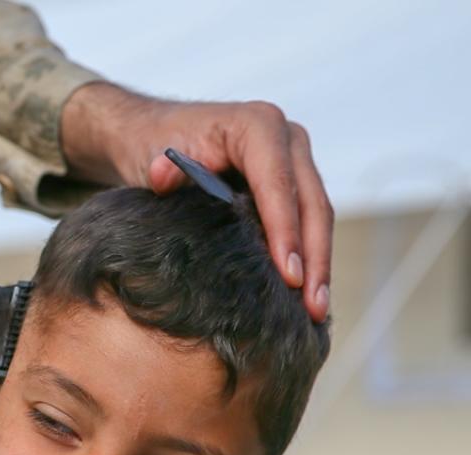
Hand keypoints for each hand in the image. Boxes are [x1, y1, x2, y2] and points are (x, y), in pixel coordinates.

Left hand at [61, 83, 332, 321]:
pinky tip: (308, 298)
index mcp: (257, 125)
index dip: (285, 232)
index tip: (288, 276)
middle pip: (311, 204)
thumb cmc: (154, 146)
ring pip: (318, 217)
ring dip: (320, 266)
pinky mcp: (295, 185)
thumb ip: (160, 169)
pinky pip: (310, 223)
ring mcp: (296, 161)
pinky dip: (310, 259)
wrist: (155, 135)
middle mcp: (287, 139)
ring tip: (316, 312)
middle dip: (314, 258)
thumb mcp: (151, 156)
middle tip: (312, 308)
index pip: (278, 184)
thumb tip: (163, 178)